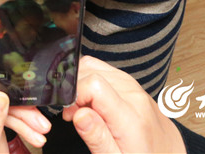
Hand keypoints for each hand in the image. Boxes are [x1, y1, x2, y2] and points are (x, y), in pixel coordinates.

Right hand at [62, 57, 185, 153]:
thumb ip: (97, 137)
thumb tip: (78, 114)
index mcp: (130, 117)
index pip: (93, 84)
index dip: (74, 96)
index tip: (70, 114)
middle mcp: (134, 96)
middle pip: (91, 71)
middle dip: (74, 90)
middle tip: (74, 115)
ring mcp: (134, 86)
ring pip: (95, 66)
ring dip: (81, 84)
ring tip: (83, 109)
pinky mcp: (132, 83)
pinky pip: (103, 70)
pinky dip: (90, 81)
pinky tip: (92, 101)